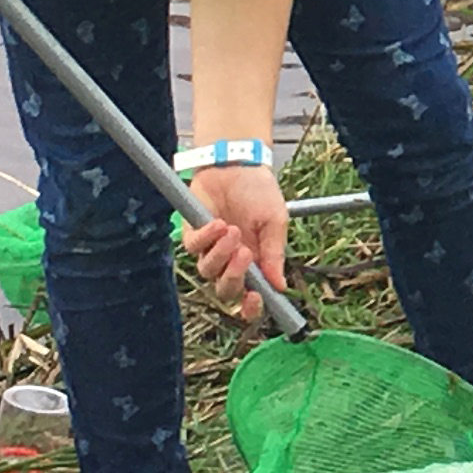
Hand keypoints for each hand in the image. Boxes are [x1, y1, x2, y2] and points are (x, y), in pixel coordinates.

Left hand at [183, 165, 290, 324]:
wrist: (238, 165)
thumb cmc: (260, 191)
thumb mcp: (276, 222)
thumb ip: (274, 254)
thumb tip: (279, 285)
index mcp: (256, 262)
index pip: (251, 297)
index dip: (252, 307)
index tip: (256, 299)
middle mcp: (232, 261)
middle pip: (226, 290)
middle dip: (234, 277)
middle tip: (244, 255)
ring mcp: (211, 249)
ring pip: (208, 271)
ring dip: (221, 254)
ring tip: (232, 230)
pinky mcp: (193, 234)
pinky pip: (193, 248)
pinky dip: (206, 238)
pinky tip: (218, 223)